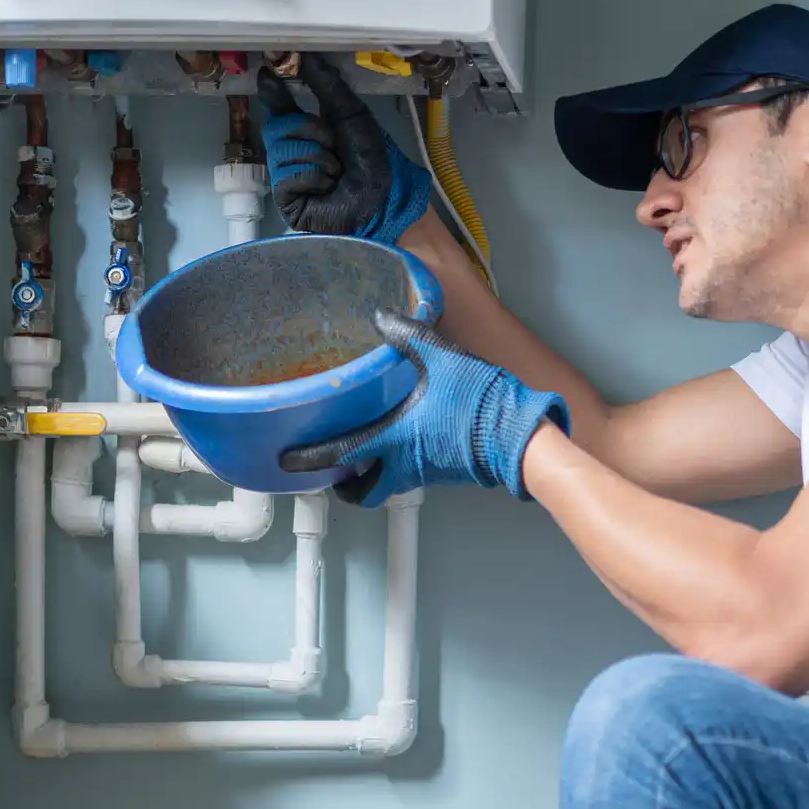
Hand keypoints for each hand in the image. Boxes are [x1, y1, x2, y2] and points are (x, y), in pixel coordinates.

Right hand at [257, 54, 430, 242]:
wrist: (383, 196)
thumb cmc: (370, 157)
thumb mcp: (351, 113)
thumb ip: (326, 85)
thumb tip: (304, 55)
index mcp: (305, 131)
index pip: (279, 109)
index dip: (273, 92)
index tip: (268, 72)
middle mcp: (292, 152)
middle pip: (276, 127)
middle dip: (309, 129)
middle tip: (333, 143)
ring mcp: (286, 177)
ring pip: (281, 150)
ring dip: (316, 155)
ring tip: (335, 170)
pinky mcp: (286, 200)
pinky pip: (286, 176)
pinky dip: (312, 176)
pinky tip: (327, 186)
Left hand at [280, 311, 569, 506]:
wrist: (520, 434)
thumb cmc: (482, 403)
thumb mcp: (440, 357)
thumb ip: (407, 336)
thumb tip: (382, 317)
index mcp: (395, 437)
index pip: (340, 456)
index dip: (310, 460)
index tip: (288, 462)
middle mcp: (405, 463)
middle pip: (362, 491)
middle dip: (343, 486)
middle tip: (331, 473)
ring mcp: (426, 471)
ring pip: (387, 484)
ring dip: (371, 476)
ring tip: (362, 456)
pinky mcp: (446, 471)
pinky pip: (412, 473)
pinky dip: (399, 464)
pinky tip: (404, 441)